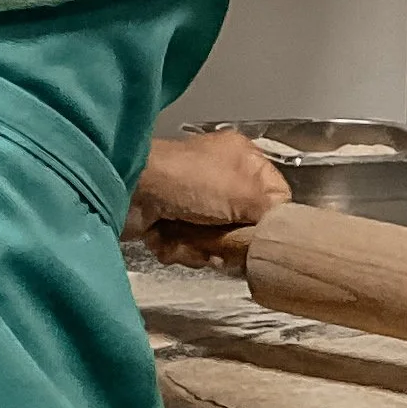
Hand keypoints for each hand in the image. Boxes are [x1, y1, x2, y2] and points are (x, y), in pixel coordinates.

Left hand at [129, 130, 291, 269]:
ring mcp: (191, 200)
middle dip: (228, 241)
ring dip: (201, 247)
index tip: (258, 237)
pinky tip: (167, 239)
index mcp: (243, 159)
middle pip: (242, 225)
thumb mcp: (244, 192)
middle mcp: (219, 177)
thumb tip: (278, 236)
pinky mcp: (168, 220)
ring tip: (187, 239)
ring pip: (215, 241)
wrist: (128, 191)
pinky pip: (188, 246)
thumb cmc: (192, 182)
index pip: (274, 198)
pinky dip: (179, 248)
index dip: (267, 221)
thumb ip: (273, 212)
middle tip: (219, 245)